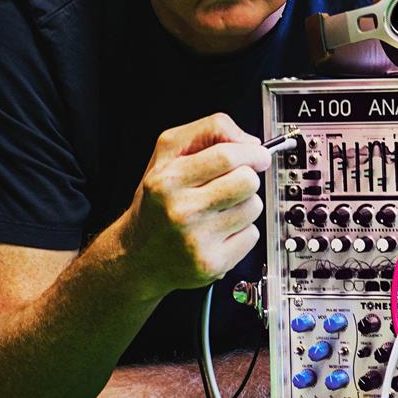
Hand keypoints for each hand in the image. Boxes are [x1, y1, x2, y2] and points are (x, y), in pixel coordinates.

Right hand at [121, 113, 270, 295]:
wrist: (138, 256)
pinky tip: (220, 232)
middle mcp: (181, 211)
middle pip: (247, 182)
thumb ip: (206, 133)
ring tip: (219, 210)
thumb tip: (251, 143)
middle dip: (248, 178)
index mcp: (168, 180)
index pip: (226, 156)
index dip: (251, 153)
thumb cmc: (157, 202)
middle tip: (233, 184)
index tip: (259, 155)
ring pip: (253, 208)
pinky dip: (242, 232)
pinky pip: (252, 235)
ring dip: (244, 205)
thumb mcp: (166, 155)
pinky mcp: (213, 263)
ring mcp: (197, 240)